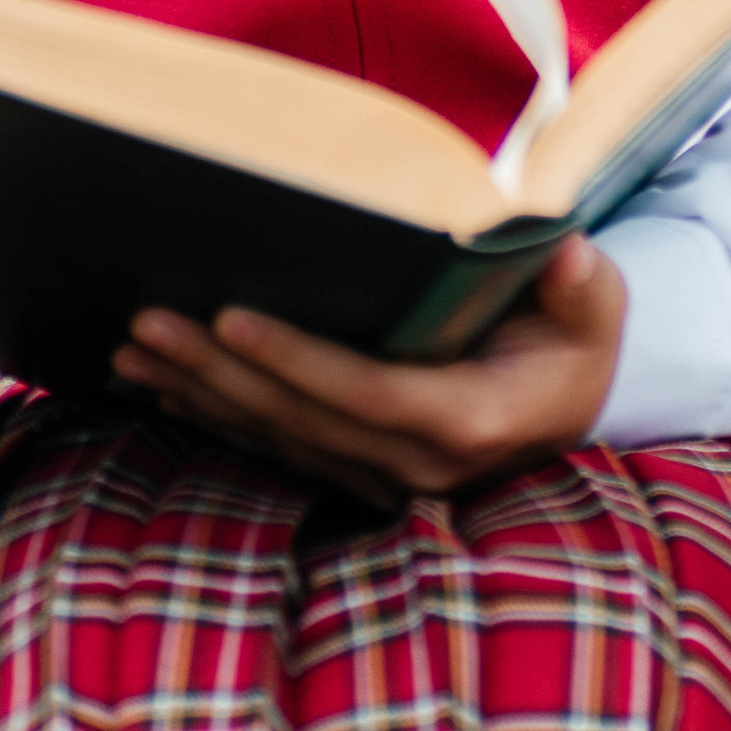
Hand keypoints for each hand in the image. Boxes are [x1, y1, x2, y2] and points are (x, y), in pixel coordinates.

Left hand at [111, 234, 627, 503]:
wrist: (577, 402)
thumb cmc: (575, 336)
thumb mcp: (596, 305)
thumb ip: (582, 285)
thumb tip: (566, 253)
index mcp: (469, 419)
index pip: (365, 391)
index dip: (295, 360)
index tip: (230, 319)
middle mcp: (417, 464)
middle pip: (299, 417)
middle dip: (217, 370)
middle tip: (147, 322)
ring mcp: (383, 477)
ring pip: (276, 438)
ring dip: (200, 395)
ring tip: (133, 349)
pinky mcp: (357, 472)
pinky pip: (276, 446)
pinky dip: (217, 416)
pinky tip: (163, 387)